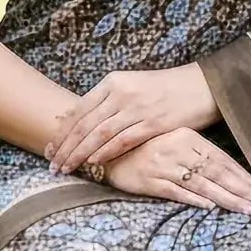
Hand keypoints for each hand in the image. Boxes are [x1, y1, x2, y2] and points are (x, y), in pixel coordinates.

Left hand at [45, 64, 214, 173]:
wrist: (200, 86)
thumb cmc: (164, 89)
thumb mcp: (131, 86)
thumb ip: (106, 102)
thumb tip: (78, 120)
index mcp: (112, 82)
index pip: (79, 110)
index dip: (62, 132)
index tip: (49, 148)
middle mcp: (121, 93)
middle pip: (85, 124)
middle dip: (65, 147)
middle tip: (52, 165)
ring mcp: (137, 108)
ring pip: (99, 135)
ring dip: (80, 154)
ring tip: (67, 168)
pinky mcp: (153, 123)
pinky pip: (122, 140)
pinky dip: (105, 152)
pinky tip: (94, 163)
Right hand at [97, 128, 250, 214]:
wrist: (102, 145)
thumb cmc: (142, 145)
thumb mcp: (171, 142)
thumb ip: (196, 155)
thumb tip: (226, 175)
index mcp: (187, 137)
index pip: (223, 160)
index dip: (245, 177)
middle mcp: (177, 149)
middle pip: (218, 172)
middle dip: (244, 191)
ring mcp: (163, 164)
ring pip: (202, 183)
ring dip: (227, 198)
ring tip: (248, 210)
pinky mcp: (148, 179)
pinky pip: (175, 190)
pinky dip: (193, 198)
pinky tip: (210, 206)